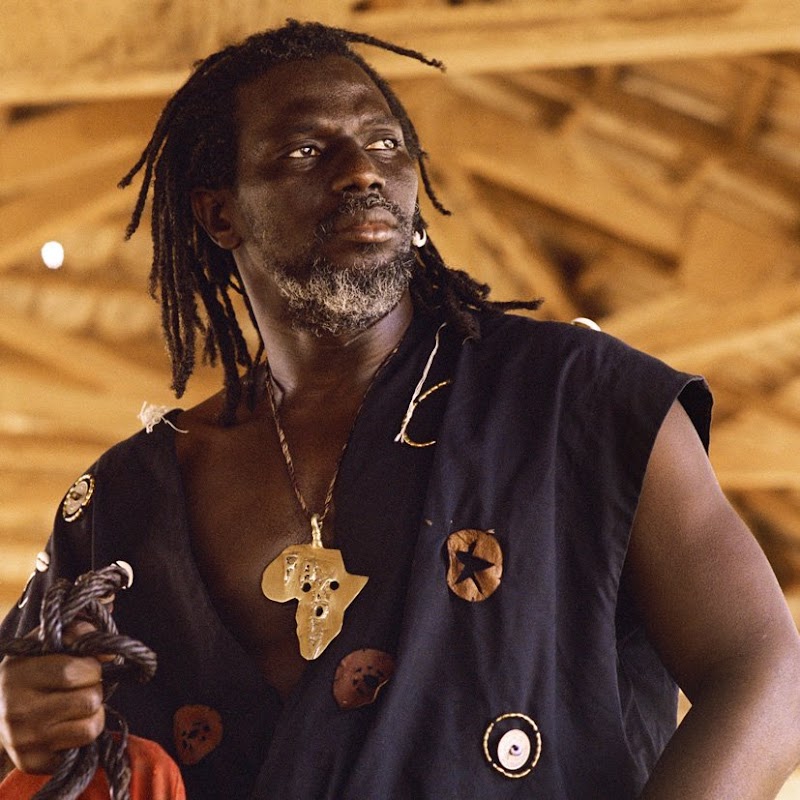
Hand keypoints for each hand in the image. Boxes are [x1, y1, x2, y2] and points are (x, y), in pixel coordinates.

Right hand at [0, 622, 104, 774]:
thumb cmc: (31, 669)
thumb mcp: (48, 642)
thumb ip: (79, 633)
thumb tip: (109, 653)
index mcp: (17, 674)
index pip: (74, 672)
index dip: (91, 667)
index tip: (86, 667)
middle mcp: (16, 711)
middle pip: (89, 700)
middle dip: (94, 689)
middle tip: (82, 688)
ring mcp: (23, 741)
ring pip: (91, 727)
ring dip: (93, 714)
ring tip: (77, 706)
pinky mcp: (32, 763)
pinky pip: (81, 749)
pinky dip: (81, 736)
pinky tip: (67, 725)